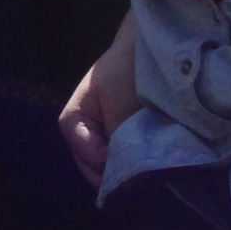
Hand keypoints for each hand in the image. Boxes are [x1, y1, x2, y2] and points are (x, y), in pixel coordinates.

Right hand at [59, 19, 139, 189]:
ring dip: (133, 170)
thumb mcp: (118, 105)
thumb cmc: (126, 71)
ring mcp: (104, 140)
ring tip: (156, 167)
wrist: (148, 49)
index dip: (113, 166)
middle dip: (121, 175)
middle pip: (97, 170)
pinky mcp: (124, 141)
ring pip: (113, 169)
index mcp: (73, 122)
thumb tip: (130, 180)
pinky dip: (141, 165)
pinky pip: (127, 161)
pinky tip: (157, 162)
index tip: (141, 162)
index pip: (89, 159)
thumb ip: (119, 142)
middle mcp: (84, 136)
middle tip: (151, 174)